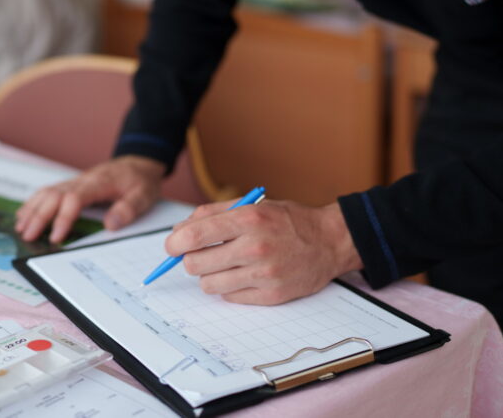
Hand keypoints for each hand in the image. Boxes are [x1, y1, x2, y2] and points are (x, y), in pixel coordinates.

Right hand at [15, 155, 165, 243]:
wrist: (138, 162)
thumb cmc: (140, 180)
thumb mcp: (144, 195)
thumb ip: (129, 209)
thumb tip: (111, 225)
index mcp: (98, 183)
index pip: (74, 198)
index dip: (63, 218)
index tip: (56, 238)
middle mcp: (82, 180)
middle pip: (54, 195)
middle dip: (39, 216)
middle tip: (28, 236)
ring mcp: (75, 181)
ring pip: (47, 192)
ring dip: (32, 209)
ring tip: (21, 227)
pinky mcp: (72, 185)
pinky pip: (48, 191)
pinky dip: (34, 202)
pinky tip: (24, 214)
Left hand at [165, 200, 361, 304]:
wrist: (330, 241)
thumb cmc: (288, 220)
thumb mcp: (252, 205)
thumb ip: (213, 213)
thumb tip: (179, 231)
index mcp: (248, 219)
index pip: (194, 236)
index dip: (175, 244)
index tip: (172, 246)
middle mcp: (255, 247)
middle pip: (195, 264)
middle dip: (190, 260)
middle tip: (200, 255)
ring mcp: (264, 274)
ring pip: (209, 285)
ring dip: (209, 276)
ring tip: (224, 265)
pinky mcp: (271, 295)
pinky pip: (230, 297)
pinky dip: (230, 288)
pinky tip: (243, 275)